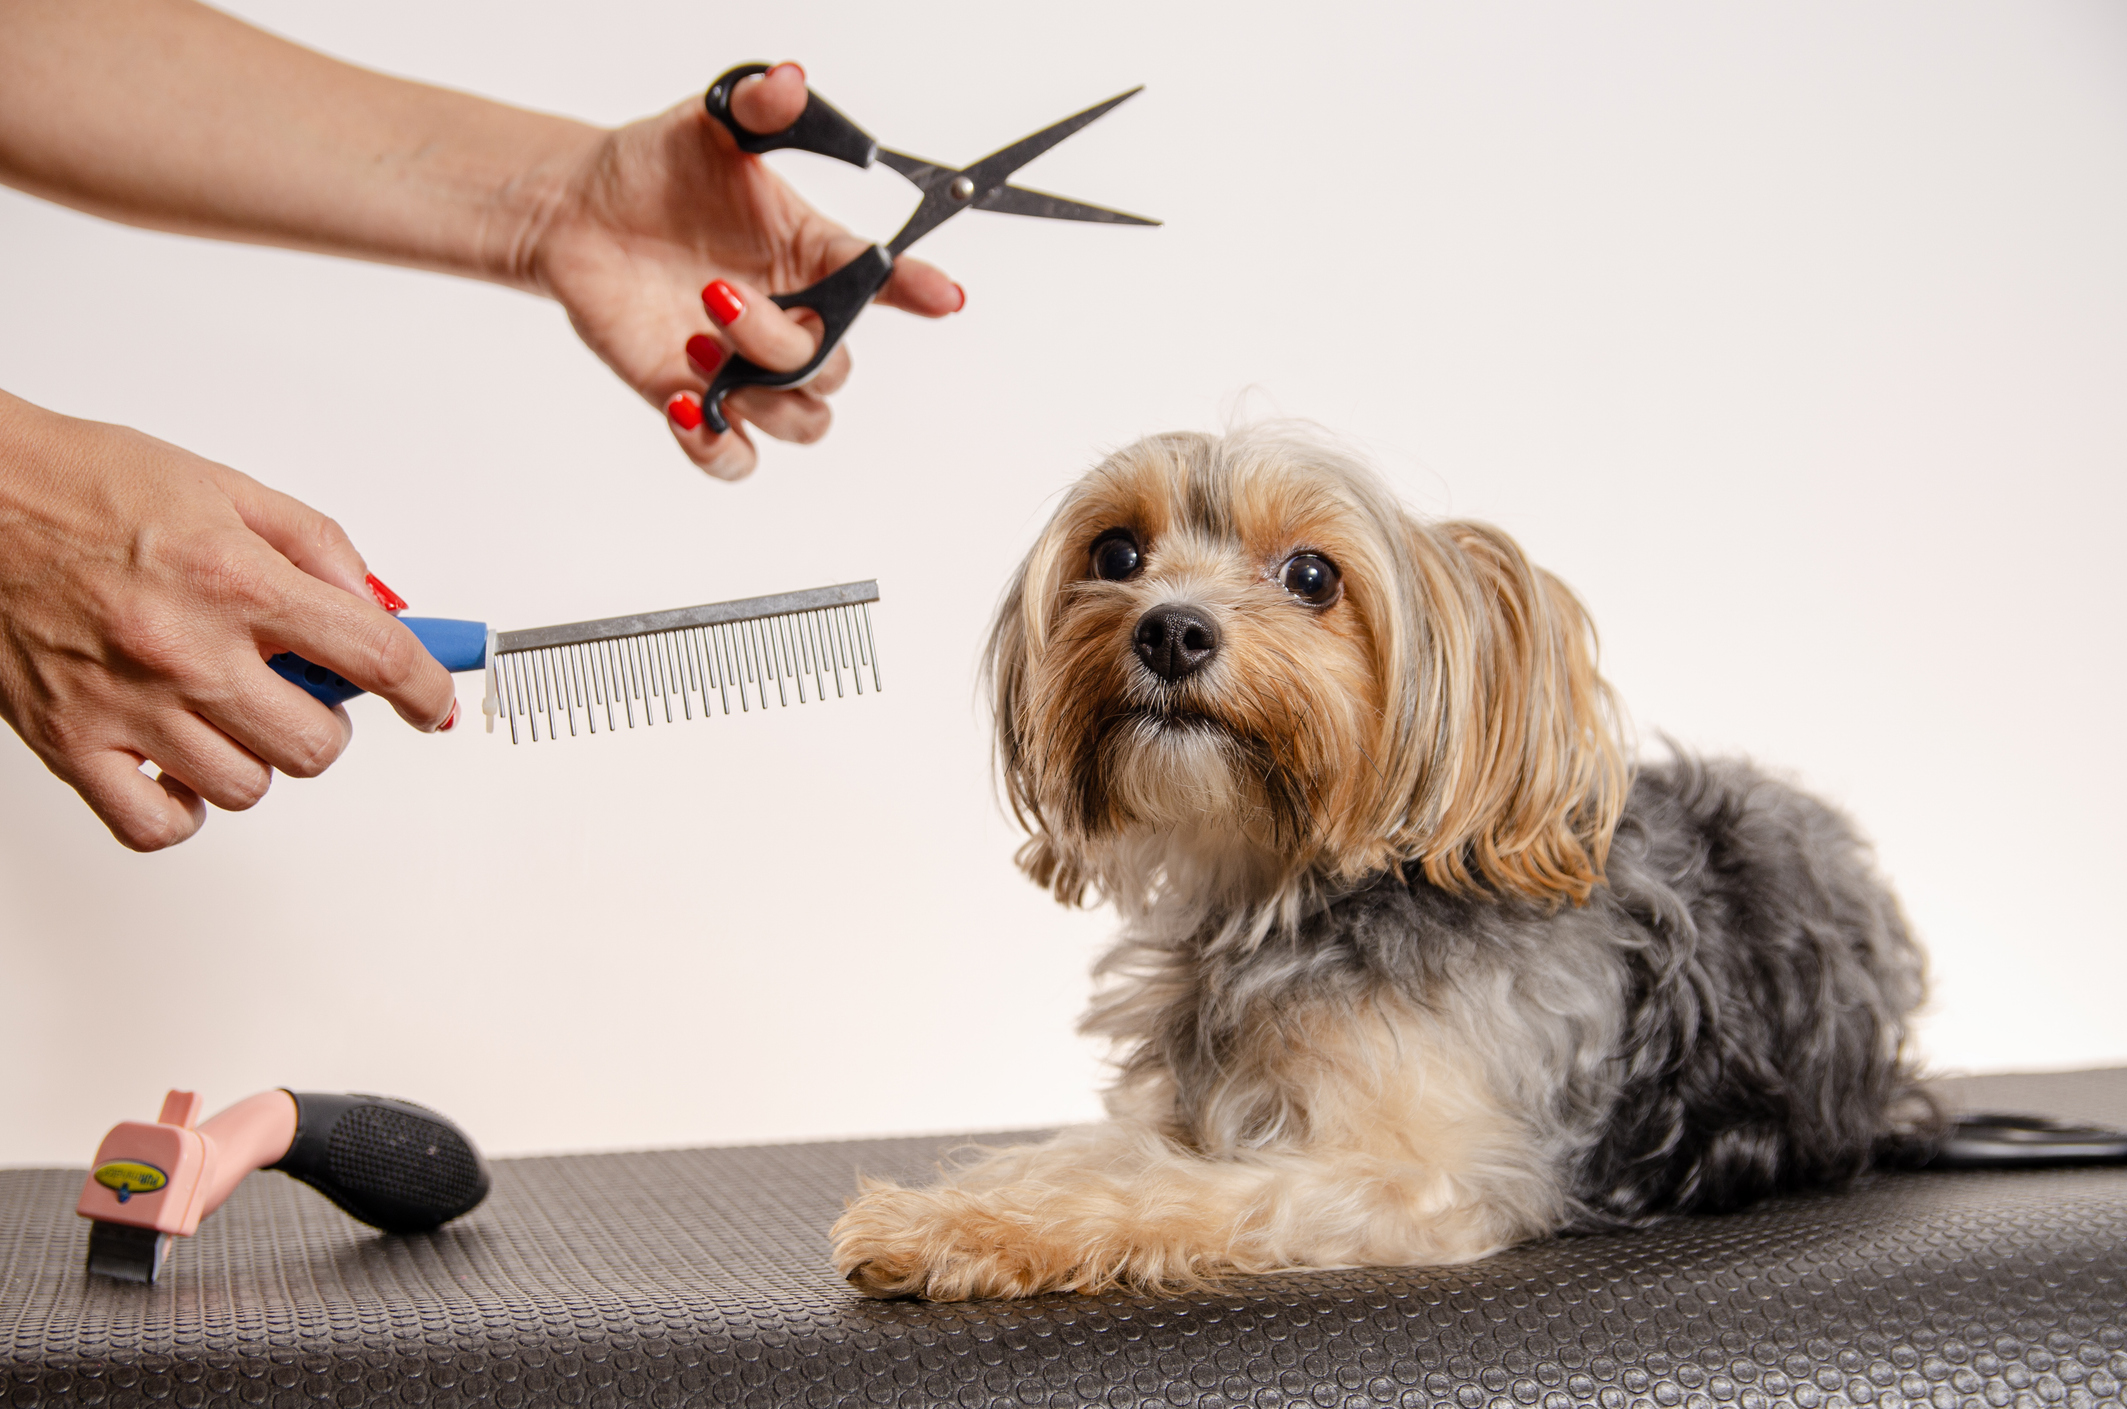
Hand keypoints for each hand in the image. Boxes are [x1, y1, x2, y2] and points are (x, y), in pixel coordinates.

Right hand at [0, 391, 456, 850]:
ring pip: (249, 787)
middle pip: (317, 744)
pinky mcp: (70, 742)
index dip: (423, 686)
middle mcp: (187, 651)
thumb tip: (377, 605)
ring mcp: (127, 706)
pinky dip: (184, 808)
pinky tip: (182, 764)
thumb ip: (318, 548)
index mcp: (236, 580)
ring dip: (260, 757)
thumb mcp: (228, 490)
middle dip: (328, 719)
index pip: (373, 655)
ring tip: (231, 712)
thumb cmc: (86, 486)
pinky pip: (156, 825)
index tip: (431, 701)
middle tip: (299, 688)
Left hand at [526, 64, 963, 479]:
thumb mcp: (705, 127)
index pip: (882, 281)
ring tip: (693, 341)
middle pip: (833, 367)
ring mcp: (748, 369)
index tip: (942, 297)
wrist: (576, 212)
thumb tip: (788, 82)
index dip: (919, 290)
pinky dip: (718, 447)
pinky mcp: (700, 403)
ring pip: (803, 420)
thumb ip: (756, 109)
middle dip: (783, 343)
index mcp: (811, 257)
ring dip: (760, 392)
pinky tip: (686, 408)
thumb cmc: (653, 171)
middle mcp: (791, 319)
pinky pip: (736, 459)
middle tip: (714, 294)